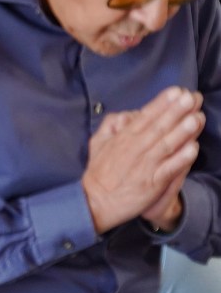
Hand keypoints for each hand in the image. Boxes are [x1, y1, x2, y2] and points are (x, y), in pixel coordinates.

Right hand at [81, 87, 202, 233]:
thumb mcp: (98, 142)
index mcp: (123, 137)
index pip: (145, 116)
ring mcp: (145, 165)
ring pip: (166, 145)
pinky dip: (180, 159)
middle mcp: (135, 148)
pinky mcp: (151, 183)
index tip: (176, 91)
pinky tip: (193, 148)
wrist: (95, 201)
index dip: (161, 103)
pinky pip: (169, 168)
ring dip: (182, 131)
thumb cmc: (98, 172)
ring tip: (197, 118)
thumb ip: (111, 124)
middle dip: (176, 111)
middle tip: (191, 97)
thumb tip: (129, 113)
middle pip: (159, 127)